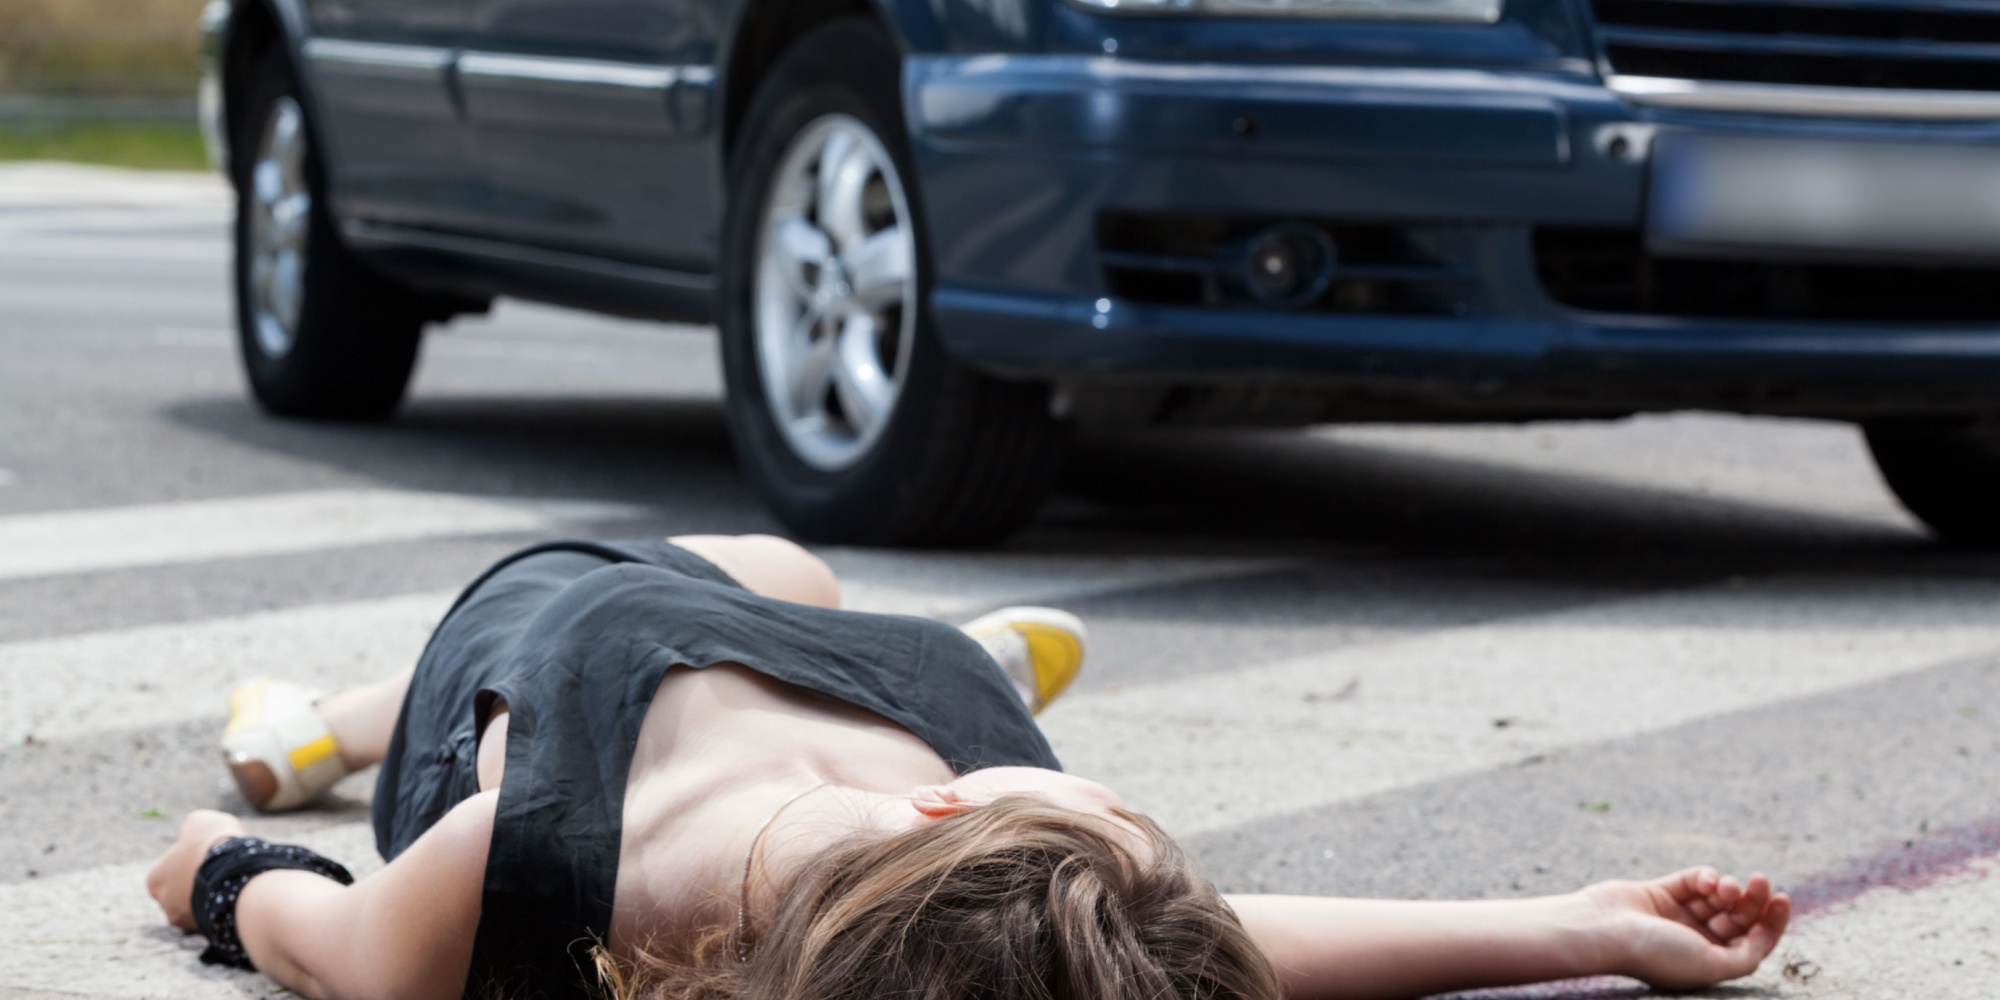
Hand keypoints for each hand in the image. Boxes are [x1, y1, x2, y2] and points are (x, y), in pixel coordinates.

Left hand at [145, 809, 247, 929]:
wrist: (234, 869)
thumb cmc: (212, 842)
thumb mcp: (198, 823)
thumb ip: (190, 832)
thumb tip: (192, 836)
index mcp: (154, 879)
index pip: (169, 871)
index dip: (190, 861)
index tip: (208, 854)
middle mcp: (165, 904)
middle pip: (183, 892)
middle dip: (199, 883)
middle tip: (222, 869)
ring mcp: (187, 921)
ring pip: (201, 907)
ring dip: (214, 897)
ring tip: (236, 882)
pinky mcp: (209, 931)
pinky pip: (218, 919)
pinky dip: (227, 910)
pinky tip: (242, 896)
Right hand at [1582, 866, 1790, 989]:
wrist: (1603, 930)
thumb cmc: (1654, 954)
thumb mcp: (1710, 966)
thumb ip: (1744, 958)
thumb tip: (1763, 941)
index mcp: (1709, 963)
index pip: (1753, 942)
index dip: (1772, 921)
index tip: (1783, 898)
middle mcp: (1697, 940)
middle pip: (1740, 917)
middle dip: (1754, 899)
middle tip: (1761, 880)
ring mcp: (1680, 916)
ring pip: (1719, 897)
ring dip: (1730, 888)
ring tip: (1725, 887)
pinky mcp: (1662, 892)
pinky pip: (1694, 880)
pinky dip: (1705, 877)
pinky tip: (1706, 881)